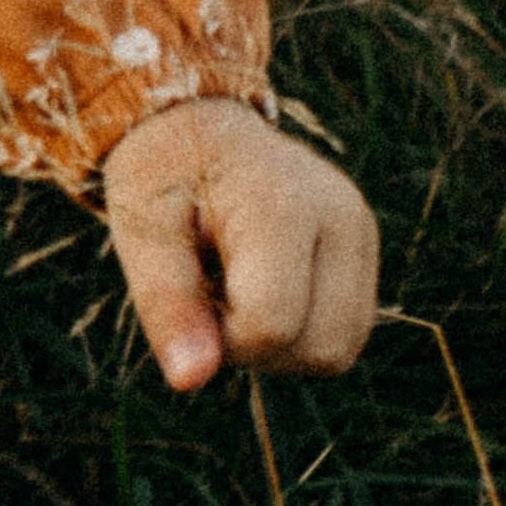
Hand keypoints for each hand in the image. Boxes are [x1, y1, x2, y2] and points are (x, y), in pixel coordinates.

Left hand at [102, 94, 378, 390]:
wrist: (198, 125)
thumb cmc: (162, 175)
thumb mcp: (140, 228)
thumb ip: (165, 302)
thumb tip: (190, 380)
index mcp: (283, 201)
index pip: (271, 324)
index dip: (221, 337)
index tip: (190, 293)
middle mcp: (341, 215)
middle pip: (320, 348)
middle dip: (255, 349)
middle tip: (211, 295)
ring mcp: (362, 232)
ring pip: (339, 351)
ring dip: (280, 347)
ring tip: (237, 290)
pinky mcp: (365, 250)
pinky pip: (344, 335)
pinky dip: (300, 334)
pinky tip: (264, 290)